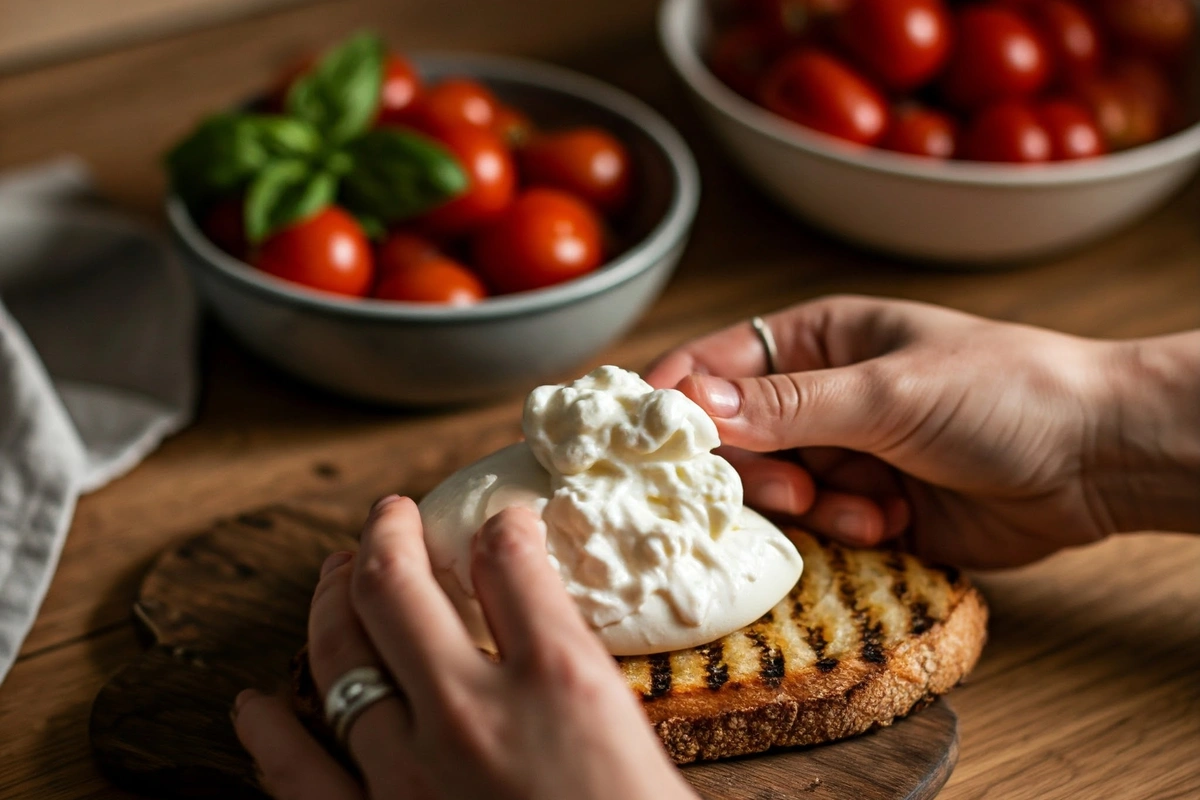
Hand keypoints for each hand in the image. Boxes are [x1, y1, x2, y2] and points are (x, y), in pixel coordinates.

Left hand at [233, 496, 697, 799]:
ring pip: (339, 655)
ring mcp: (409, 773)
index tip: (498, 521)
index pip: (510, 557)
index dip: (499, 524)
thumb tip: (554, 639)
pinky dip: (267, 731)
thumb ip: (585, 681)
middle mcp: (470, 710)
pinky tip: (253, 703)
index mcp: (558, 679)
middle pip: (398, 586)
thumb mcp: (636, 740)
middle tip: (389, 516)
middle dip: (386, 534)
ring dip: (330, 601)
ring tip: (336, 572)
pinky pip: (296, 773)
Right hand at [646, 295, 1199, 568]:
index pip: (715, 363)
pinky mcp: (865, 508)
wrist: (1097, 460)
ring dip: (810, 507)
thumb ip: (788, 405)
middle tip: (797, 488)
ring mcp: (842, 454)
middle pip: (734, 439)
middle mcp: (820, 397)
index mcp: (819, 339)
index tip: (643, 438)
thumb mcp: (888, 391)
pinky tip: (890, 522)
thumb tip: (690, 404)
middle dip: (755, 470)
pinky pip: (816, 529)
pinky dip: (844, 531)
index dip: (675, 398)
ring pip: (772, 491)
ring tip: (865, 506)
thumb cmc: (1004, 392)